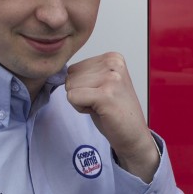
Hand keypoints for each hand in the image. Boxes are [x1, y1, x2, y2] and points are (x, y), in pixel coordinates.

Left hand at [65, 52, 159, 181]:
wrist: (133, 135)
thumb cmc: (115, 112)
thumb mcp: (101, 83)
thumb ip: (85, 73)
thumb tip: (58, 71)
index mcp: (113, 58)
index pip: (74, 68)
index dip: (82, 86)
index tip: (101, 95)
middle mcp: (113, 64)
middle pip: (70, 76)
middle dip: (81, 94)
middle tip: (101, 103)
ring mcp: (111, 78)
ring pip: (70, 87)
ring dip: (81, 102)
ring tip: (101, 107)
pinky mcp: (105, 95)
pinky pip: (72, 97)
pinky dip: (80, 108)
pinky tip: (99, 112)